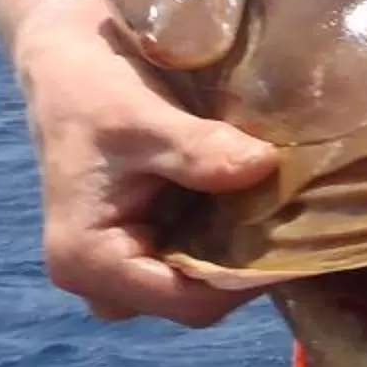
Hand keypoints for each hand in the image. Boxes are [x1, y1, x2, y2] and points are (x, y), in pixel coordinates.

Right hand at [21, 23, 277, 326]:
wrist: (69, 64)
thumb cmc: (92, 90)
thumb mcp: (144, 119)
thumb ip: (198, 151)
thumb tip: (264, 167)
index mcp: (86, 260)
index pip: (185, 302)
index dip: (245, 281)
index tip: (297, 244)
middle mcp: (96, 277)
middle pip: (193, 300)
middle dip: (244, 267)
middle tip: (296, 224)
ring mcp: (116, 265)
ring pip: (196, 283)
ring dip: (237, 253)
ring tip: (279, 213)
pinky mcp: (139, 244)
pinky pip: (191, 259)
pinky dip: (225, 238)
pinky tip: (255, 205)